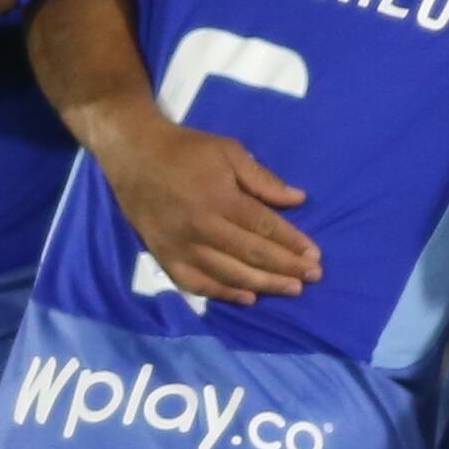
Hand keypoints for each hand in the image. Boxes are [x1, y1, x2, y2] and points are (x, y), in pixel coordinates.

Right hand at [98, 117, 319, 298]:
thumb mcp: (228, 151)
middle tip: (313, 277)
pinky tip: (248, 298)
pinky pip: (197, 284)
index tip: (315, 255)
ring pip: (229, 273)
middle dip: (286, 267)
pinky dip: (224, 293)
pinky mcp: (165, 257)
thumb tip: (298, 199)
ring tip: (292, 289)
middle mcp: (202, 227)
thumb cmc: (186, 150)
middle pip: (251, 254)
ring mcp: (182, 246)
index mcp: (220, 198)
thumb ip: (262, 179)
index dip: (292, 243)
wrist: (133, 155)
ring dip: (264, 284)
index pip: (264, 227)